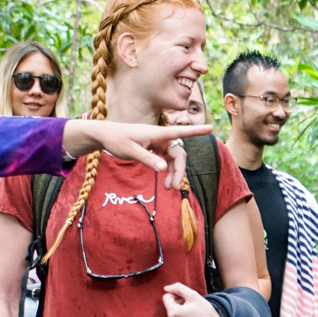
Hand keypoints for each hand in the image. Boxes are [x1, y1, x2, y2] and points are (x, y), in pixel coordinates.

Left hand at [62, 119, 210, 174]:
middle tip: (173, 187)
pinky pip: (166, 160)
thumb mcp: (130, 151)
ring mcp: (158, 143)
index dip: (197, 131)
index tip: (211, 128)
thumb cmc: (117, 140)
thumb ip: (147, 159)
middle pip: (178, 152)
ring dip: (173, 173)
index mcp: (157, 133)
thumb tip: (163, 169)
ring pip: (173, 158)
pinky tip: (164, 182)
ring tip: (168, 188)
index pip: (180, 131)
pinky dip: (167, 170)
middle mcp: (160, 137)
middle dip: (179, 170)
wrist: (105, 136)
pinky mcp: (154, 148)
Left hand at [163, 282, 223, 316]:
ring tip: (192, 313)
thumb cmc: (206, 312)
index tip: (186, 298)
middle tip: (191, 306)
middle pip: (169, 306)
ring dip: (180, 311)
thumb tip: (166, 288)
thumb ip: (178, 288)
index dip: (176, 295)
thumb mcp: (193, 296)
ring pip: (172, 314)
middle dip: (178, 303)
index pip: (166, 297)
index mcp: (173, 313)